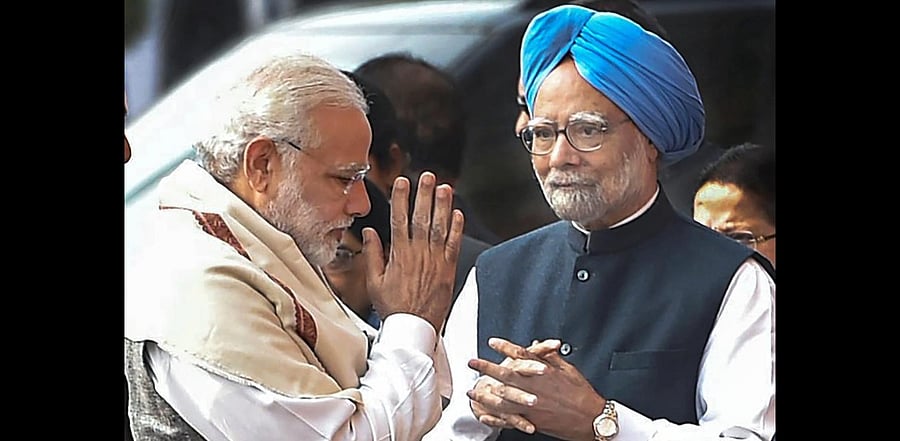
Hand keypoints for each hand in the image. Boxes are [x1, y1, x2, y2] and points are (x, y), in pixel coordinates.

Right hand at [364, 172, 463, 332]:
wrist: (414, 329)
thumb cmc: (393, 307)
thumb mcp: (374, 282)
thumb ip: (373, 254)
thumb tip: (369, 231)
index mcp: (398, 255)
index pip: (399, 220)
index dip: (401, 199)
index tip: (402, 182)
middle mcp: (418, 254)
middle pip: (421, 218)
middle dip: (424, 195)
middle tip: (427, 177)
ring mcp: (435, 261)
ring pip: (439, 228)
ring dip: (442, 206)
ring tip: (445, 188)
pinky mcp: (448, 270)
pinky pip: (454, 245)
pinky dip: (456, 228)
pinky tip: (458, 213)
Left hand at [467, 338, 605, 439]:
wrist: (591, 418)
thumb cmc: (582, 393)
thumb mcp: (568, 370)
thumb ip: (550, 357)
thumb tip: (538, 345)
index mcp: (544, 372)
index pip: (520, 355)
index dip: (504, 347)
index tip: (492, 342)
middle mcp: (535, 387)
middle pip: (506, 375)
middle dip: (486, 367)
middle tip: (472, 362)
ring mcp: (532, 404)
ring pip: (503, 398)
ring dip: (485, 394)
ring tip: (471, 392)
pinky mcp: (532, 420)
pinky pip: (509, 419)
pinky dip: (495, 418)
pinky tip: (484, 416)